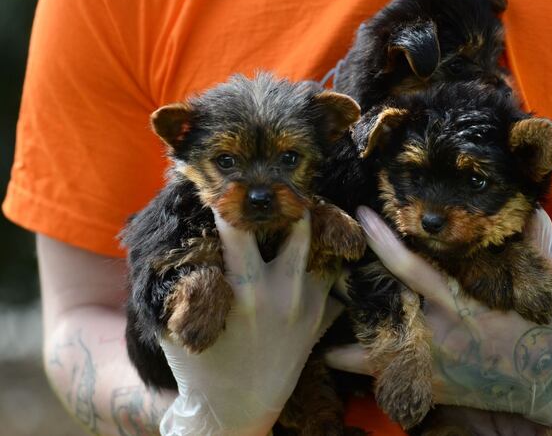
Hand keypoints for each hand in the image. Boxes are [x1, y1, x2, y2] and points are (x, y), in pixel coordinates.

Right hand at [159, 211, 342, 435]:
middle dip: (290, 204)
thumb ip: (179, 284)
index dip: (232, 201)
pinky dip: (328, 265)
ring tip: (304, 215)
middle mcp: (283, 291)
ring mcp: (308, 304)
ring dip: (313, 232)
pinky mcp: (321, 319)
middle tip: (283, 190)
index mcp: (245, 288)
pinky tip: (322, 252)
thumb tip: (173, 241)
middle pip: (299, 227)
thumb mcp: (178, 325)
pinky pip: (334, 281)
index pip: (238, 227)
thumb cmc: (200, 367)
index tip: (232, 184)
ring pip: (322, 250)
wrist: (236, 411)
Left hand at [326, 207, 551, 426]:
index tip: (360, 216)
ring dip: (343, 342)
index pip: (411, 268)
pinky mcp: (437, 387)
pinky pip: (391, 382)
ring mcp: (435, 364)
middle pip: (379, 310)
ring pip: (375, 355)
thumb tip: (530, 200)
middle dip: (345, 290)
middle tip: (316, 266)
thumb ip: (539, 237)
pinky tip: (335, 361)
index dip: (382, 241)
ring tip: (309, 327)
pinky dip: (364, 371)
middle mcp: (440, 334)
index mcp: (462, 302)